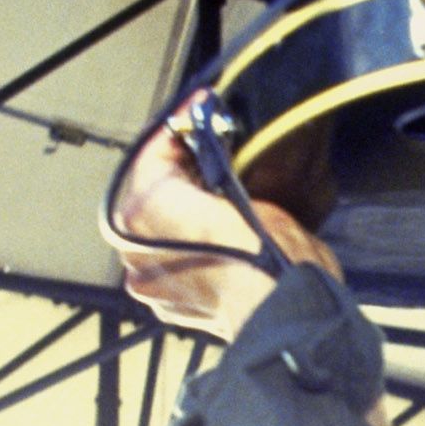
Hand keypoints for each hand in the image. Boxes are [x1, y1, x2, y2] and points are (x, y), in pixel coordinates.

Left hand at [107, 96, 338, 333]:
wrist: (289, 318)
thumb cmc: (272, 256)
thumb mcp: (252, 193)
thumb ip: (220, 169)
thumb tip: (216, 148)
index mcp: (145, 210)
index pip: (154, 152)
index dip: (182, 126)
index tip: (203, 106)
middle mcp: (134, 247)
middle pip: (149, 192)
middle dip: (179, 170)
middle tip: (211, 148)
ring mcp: (148, 281)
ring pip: (157, 229)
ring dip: (181, 209)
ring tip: (215, 193)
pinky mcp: (168, 306)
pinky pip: (169, 260)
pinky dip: (187, 244)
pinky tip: (217, 236)